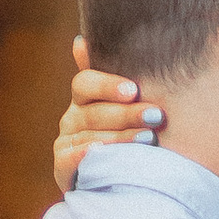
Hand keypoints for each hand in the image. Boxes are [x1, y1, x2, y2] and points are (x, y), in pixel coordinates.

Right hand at [52, 33, 163, 193]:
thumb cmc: (131, 131)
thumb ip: (117, 71)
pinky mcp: (62, 166)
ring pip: (91, 137)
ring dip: (120, 138)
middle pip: (94, 112)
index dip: (108, 85)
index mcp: (85, 96)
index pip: (86, 83)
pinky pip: (73, 160)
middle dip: (127, 114)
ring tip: (148, 139)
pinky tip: (111, 156)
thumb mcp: (128, 101)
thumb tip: (84, 40)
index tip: (134, 90)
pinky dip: (90, 156)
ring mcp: (67, 142)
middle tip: (155, 116)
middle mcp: (73, 117)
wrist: (121, 178)